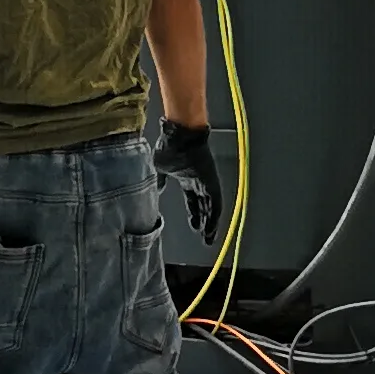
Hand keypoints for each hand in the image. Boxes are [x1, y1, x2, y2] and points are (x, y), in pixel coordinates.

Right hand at [155, 121, 222, 242]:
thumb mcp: (160, 168)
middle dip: (205, 224)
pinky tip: (211, 227)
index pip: (194, 202)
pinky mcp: (211, 182)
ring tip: (209, 237)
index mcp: (188, 179)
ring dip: (211, 223)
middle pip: (205, 208)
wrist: (177, 134)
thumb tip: (158, 190)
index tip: (195, 227)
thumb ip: (161, 181)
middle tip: (205, 238)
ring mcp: (207, 182)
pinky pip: (215, 203)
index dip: (194, 216)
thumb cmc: (168, 146)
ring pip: (212, 207)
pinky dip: (214, 216)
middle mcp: (200, 182)